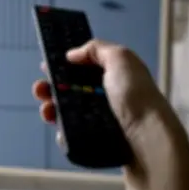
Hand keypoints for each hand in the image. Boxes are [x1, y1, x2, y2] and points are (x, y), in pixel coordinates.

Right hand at [32, 39, 167, 142]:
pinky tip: (60, 130)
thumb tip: (72, 54)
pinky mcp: (98, 140)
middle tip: (40, 89)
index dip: (64, 65)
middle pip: (72, 89)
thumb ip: (96, 49)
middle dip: (52, 87)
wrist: (148, 139)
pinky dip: (63, 131)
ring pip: (69, 112)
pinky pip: (74, 134)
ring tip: (47, 111)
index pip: (84, 67)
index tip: (46, 67)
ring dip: (52, 109)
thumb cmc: (136, 95)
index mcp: (114, 75)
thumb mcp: (120, 58)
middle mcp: (108, 96)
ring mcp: (102, 119)